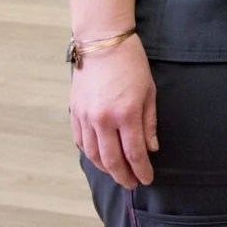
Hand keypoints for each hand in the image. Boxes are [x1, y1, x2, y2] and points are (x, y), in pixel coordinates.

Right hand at [71, 36, 156, 188]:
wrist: (102, 42)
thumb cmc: (132, 64)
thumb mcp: (149, 92)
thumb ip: (149, 123)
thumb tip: (151, 149)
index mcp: (126, 114)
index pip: (134, 153)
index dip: (141, 170)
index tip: (147, 179)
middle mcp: (103, 119)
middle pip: (112, 160)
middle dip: (124, 176)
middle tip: (132, 184)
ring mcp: (86, 117)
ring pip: (94, 155)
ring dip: (106, 169)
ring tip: (118, 173)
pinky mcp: (75, 112)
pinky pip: (81, 141)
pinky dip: (91, 154)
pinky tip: (100, 158)